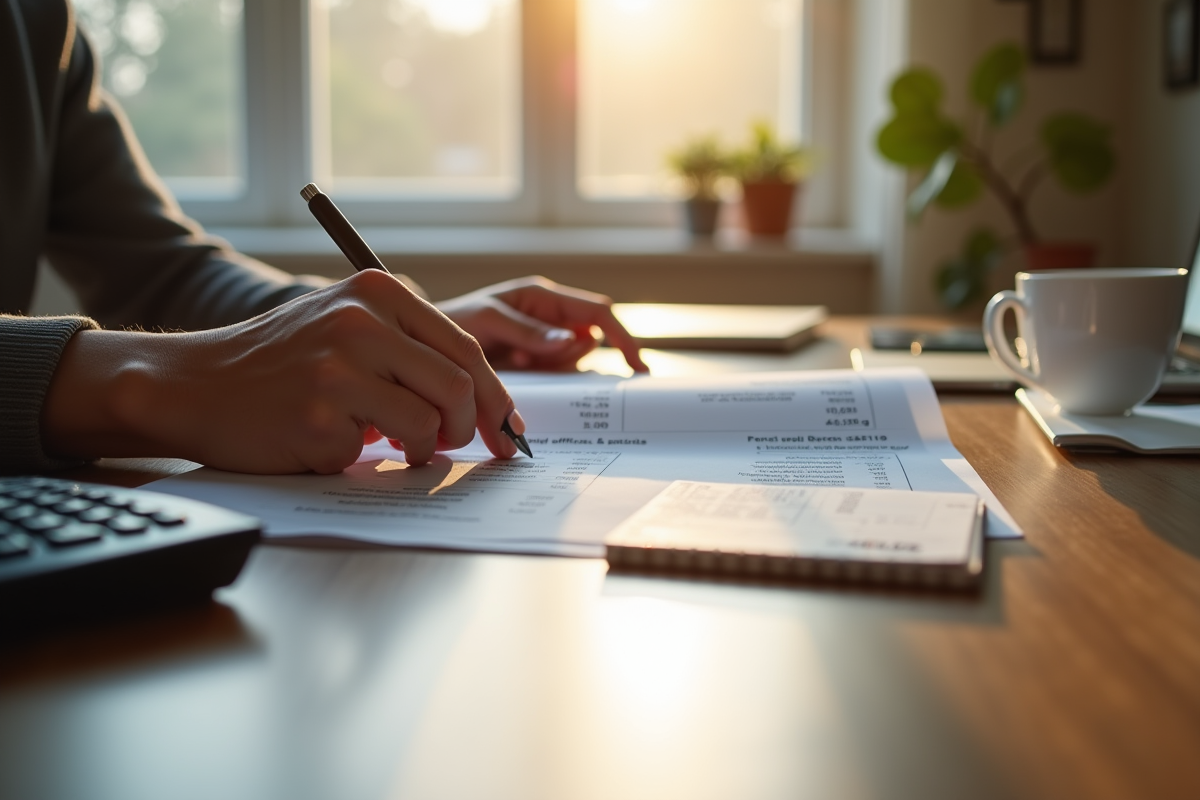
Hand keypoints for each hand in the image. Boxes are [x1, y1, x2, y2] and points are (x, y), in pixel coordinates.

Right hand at [43, 270, 525, 473]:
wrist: (194, 381)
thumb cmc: (281, 361)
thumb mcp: (346, 323)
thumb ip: (410, 347)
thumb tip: (482, 400)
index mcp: (378, 292)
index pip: (466, 348)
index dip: (495, 397)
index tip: (509, 431)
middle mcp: (361, 322)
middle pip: (457, 387)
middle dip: (469, 428)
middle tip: (457, 446)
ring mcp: (337, 369)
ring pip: (425, 425)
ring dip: (420, 450)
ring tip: (395, 448)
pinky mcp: (314, 416)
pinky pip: (368, 454)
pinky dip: (358, 459)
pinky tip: (326, 440)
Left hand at [437, 276, 648, 372]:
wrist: (427, 344)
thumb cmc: (454, 322)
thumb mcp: (488, 321)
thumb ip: (529, 331)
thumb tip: (575, 339)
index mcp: (544, 297)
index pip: (599, 312)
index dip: (622, 337)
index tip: (636, 366)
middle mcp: (551, 317)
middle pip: (592, 339)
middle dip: (576, 357)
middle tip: (538, 364)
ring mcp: (545, 340)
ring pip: (576, 360)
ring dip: (557, 369)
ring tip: (518, 364)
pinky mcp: (536, 361)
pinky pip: (559, 374)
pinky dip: (547, 379)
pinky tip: (518, 371)